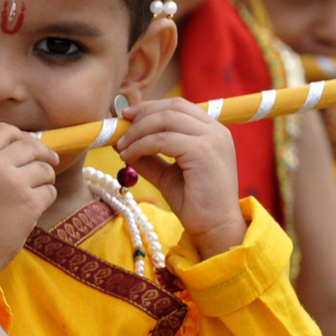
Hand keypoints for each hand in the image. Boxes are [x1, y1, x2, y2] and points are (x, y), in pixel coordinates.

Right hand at [0, 124, 57, 268]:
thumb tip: (28, 147)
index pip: (4, 130)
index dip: (20, 136)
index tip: (27, 146)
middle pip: (30, 146)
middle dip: (44, 153)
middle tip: (50, 162)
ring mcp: (13, 183)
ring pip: (45, 168)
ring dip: (45, 179)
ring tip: (34, 192)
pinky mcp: (29, 203)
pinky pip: (50, 191)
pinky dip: (46, 198)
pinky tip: (32, 209)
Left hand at [116, 98, 245, 258]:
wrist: (215, 228)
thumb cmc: (195, 204)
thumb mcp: (167, 174)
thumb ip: (149, 157)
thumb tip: (121, 143)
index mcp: (212, 132)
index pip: (178, 106)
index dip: (149, 107)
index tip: (126, 116)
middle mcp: (216, 131)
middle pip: (172, 108)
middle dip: (141, 115)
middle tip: (119, 130)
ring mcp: (212, 140)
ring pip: (165, 120)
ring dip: (137, 131)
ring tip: (121, 146)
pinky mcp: (203, 152)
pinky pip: (162, 140)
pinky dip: (140, 145)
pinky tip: (128, 156)